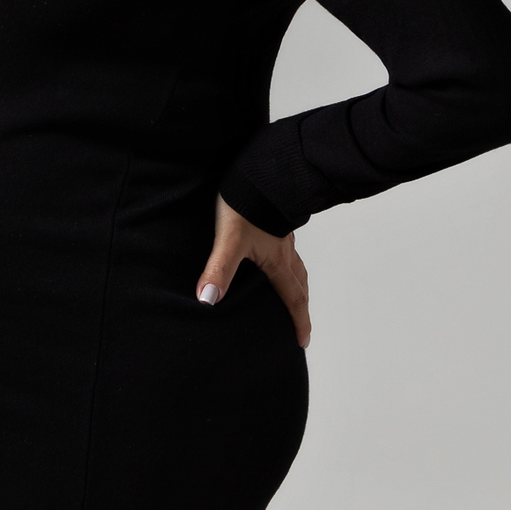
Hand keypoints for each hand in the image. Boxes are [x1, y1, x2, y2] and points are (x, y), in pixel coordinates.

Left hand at [195, 192, 310, 348]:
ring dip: (297, 285)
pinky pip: (288, 249)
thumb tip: (207, 300)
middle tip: (303, 326)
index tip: (302, 342)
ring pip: (296, 265)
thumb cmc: (243, 202)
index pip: (292, 298)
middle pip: (299, 284)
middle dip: (301, 307)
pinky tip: (277, 257)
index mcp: (277, 260)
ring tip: (294, 295)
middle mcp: (284, 249)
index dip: (298, 322)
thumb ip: (219, 270)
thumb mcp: (228, 239)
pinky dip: (288, 262)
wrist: (258, 167)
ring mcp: (282, 234)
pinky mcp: (275, 218)